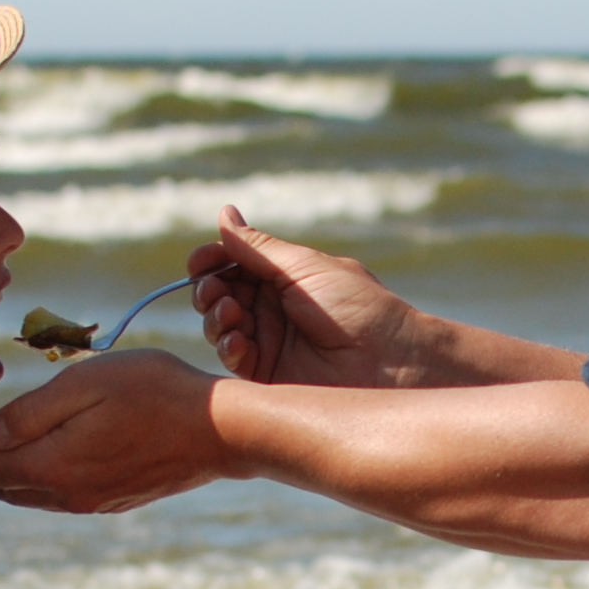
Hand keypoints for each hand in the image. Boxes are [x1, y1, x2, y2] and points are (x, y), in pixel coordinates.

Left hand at [0, 350, 234, 513]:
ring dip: (11, 489)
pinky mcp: (120, 499)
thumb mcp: (86, 383)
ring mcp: (98, 500)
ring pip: (39, 499)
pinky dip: (43, 493)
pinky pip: (66, 500)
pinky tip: (44, 483)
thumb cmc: (155, 393)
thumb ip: (32, 411)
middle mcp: (71, 492)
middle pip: (13, 489)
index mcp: (55, 465)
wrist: (221, 431)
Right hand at [185, 211, 439, 387]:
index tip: (199, 262)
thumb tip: (224, 213)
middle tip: (217, 292)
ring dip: (216, 317)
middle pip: (219, 294)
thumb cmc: (356, 306)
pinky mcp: (268, 375)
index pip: (232, 264)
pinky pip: (234, 360)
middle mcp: (272, 308)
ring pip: (220, 327)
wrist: (389, 361)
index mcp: (282, 277)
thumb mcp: (303, 267)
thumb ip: (257, 247)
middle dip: (209, 290)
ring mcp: (269, 342)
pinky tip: (240, 343)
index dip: (210, 261)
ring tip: (233, 315)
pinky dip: (228, 348)